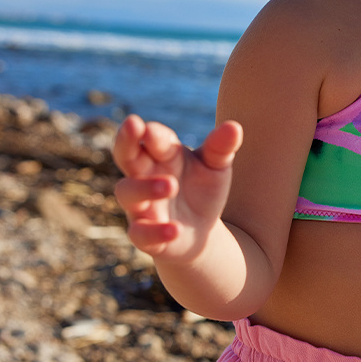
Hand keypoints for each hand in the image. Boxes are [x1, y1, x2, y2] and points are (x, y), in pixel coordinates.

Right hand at [113, 115, 242, 260]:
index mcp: (161, 155)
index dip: (152, 132)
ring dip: (145, 187)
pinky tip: (176, 229)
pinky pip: (140, 234)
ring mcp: (141, 205)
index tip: (151, 130)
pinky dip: (155, 231)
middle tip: (132, 125)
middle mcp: (144, 176)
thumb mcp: (216, 167)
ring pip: (127, 192)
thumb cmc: (203, 190)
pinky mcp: (145, 236)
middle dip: (125, 140)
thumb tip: (235, 127)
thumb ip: (221, 148)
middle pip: (125, 155)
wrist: (202, 232)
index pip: (151, 138)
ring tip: (171, 185)